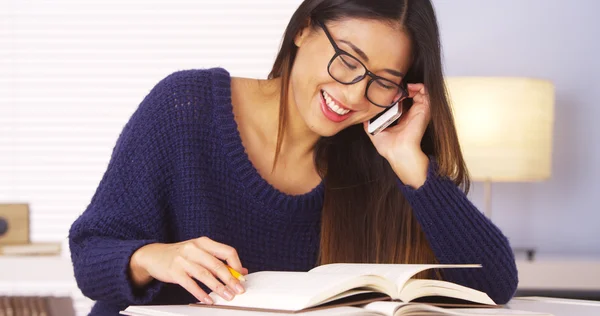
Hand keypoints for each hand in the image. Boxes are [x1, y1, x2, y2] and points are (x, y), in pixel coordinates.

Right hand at [129, 237, 248, 304]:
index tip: (242, 277)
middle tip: (239, 290)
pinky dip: (201, 293)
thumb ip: (219, 259)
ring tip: (227, 296)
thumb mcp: (200, 252)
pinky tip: (208, 299)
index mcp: (204, 242)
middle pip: (217, 265)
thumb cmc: (181, 254)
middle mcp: (194, 248)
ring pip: (205, 275)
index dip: (236, 265)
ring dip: (218, 287)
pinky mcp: (174, 271)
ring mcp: (183, 260)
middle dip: (231, 280)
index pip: (227, 251)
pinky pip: (190, 284)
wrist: (154, 255)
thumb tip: (240, 271)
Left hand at [363, 83, 430, 187]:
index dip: (395, 94)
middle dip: (402, 88)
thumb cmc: (389, 147)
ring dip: (410, 86)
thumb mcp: (374, 131)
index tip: (387, 91)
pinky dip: (418, 87)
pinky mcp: (424, 110)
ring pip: (419, 91)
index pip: (402, 102)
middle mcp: (412, 114)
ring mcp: (419, 111)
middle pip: (410, 94)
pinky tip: (407, 89)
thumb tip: (362, 115)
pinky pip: (425, 93)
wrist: (398, 152)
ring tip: (400, 87)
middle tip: (393, 87)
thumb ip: (368, 122)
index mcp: (402, 118)